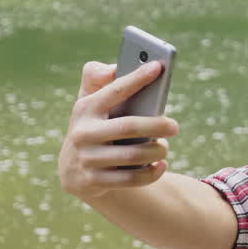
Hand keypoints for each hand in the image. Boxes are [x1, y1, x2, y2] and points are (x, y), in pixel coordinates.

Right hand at [58, 60, 180, 201]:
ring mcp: (87, 159)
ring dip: (156, 151)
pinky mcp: (93, 181)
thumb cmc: (94, 124)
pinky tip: (161, 165)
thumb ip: (97, 77)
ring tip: (164, 147)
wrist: (72, 168)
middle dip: (157, 125)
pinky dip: (151, 173)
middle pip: (129, 127)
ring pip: (133, 156)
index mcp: (86, 108)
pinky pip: (131, 179)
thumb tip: (114, 68)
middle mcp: (83, 133)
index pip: (115, 90)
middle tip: (174, 126)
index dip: (137, 78)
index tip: (159, 67)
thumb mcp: (90, 100)